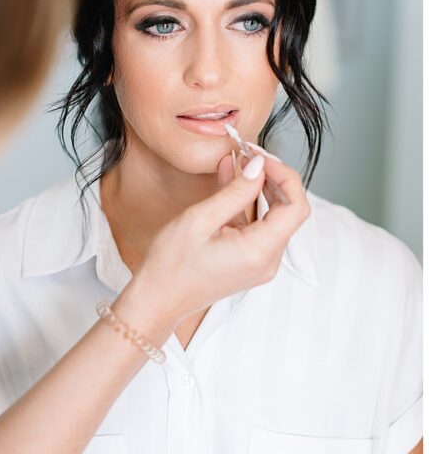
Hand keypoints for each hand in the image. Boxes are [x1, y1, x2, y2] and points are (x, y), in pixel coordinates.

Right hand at [120, 149, 309, 333]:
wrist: (158, 299)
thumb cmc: (171, 264)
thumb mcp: (199, 219)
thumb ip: (234, 191)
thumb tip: (259, 166)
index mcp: (259, 251)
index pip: (295, 205)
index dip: (283, 175)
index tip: (259, 157)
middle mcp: (268, 261)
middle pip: (289, 211)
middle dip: (273, 178)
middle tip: (248, 154)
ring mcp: (261, 264)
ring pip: (274, 218)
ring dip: (260, 189)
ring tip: (237, 163)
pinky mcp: (250, 262)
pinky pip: (259, 228)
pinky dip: (248, 205)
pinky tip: (231, 184)